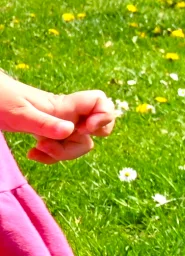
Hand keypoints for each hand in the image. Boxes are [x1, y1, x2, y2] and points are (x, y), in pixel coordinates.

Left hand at [0, 74, 117, 164]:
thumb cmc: (0, 98)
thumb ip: (45, 123)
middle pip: (93, 133)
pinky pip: (60, 149)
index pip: (100, 102)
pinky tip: (32, 153)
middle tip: (51, 144)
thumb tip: (72, 131)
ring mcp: (58, 125)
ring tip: (37, 149)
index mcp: (64, 105)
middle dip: (77, 147)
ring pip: (78, 144)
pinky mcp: (48, 134)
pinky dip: (50, 156)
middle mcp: (66, 115)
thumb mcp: (20, 113)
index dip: (104, 116)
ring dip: (61, 154)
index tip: (85, 129)